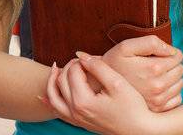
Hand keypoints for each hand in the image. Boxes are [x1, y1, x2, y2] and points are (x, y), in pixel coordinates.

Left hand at [44, 54, 162, 134]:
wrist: (140, 130)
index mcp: (83, 101)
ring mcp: (76, 119)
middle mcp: (75, 112)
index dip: (81, 60)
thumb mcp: (117, 83)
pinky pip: (58, 112)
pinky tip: (42, 96)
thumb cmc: (132, 107)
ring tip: (55, 68)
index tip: (93, 58)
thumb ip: (98, 66)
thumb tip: (81, 54)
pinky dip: (49, 102)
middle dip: (69, 67)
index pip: (73, 72)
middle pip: (61, 81)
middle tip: (82, 60)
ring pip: (54, 97)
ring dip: (53, 81)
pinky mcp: (79, 123)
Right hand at [101, 35, 182, 112]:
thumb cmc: (113, 64)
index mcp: (153, 68)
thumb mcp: (126, 47)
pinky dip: (171, 92)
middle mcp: (158, 86)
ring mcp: (158, 100)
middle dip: (172, 64)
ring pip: (180, 84)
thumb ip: (151, 42)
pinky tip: (158, 88)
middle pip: (180, 70)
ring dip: (172, 78)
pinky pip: (177, 98)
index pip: (177, 56)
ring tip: (156, 76)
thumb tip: (171, 49)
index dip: (170, 52)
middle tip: (157, 64)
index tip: (159, 54)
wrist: (100, 88)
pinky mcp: (158, 109)